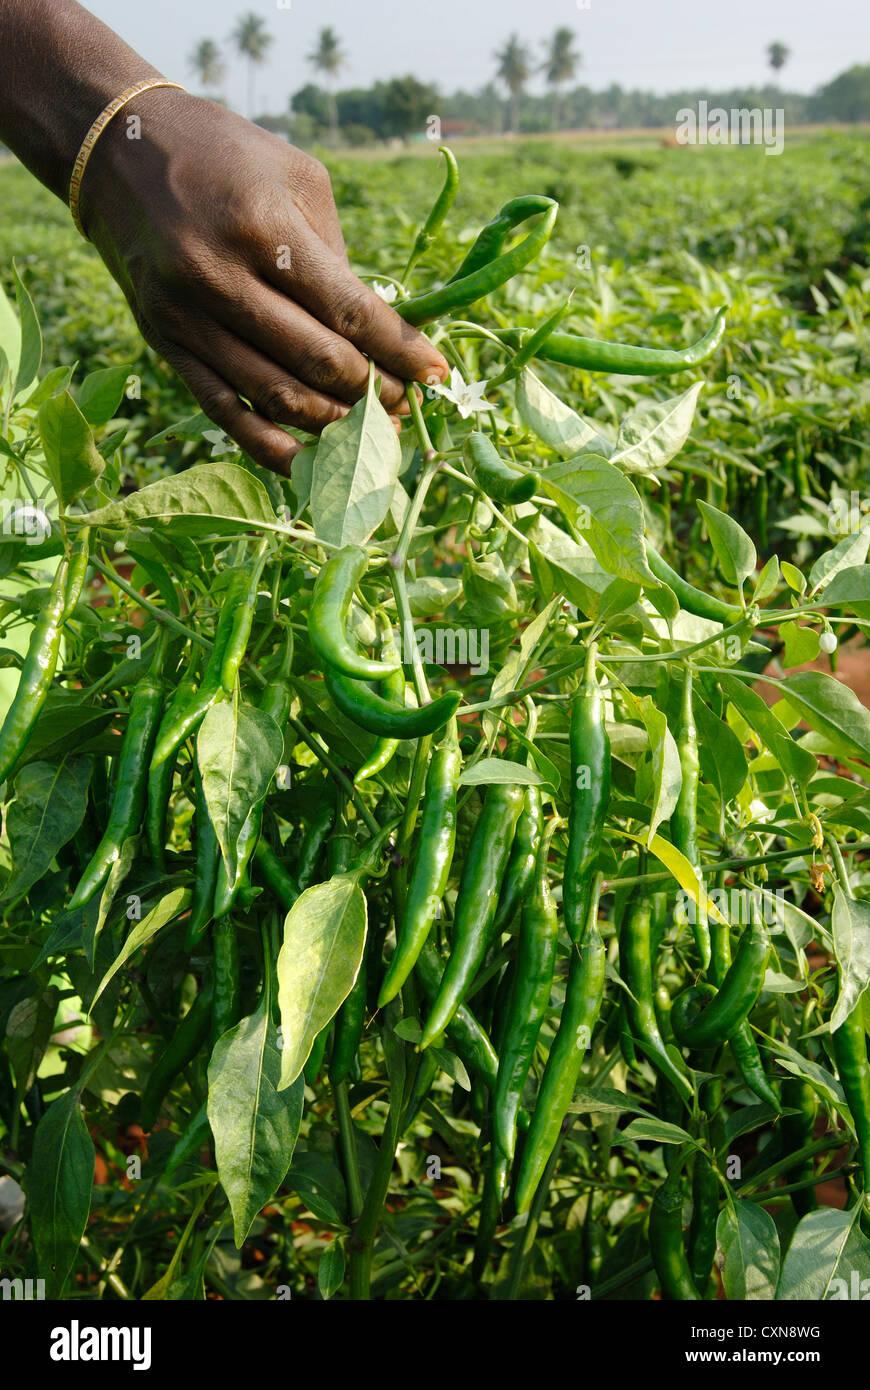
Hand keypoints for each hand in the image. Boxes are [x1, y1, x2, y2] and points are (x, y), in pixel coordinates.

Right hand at [80, 91, 448, 473]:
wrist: (117, 153)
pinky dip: (270, 447)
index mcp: (263, 226)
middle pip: (317, 360)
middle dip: (373, 391)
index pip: (350, 310)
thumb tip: (379, 332)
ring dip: (332, 424)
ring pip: (275, 395)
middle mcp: (221, 277)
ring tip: (370, 430)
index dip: (401, 350)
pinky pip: (224, 412)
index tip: (438, 375)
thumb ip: (336, 255)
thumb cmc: (224, 156)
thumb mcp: (295, 177)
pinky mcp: (167, 345)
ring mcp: (188, 317)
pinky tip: (310, 464)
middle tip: (406, 404)